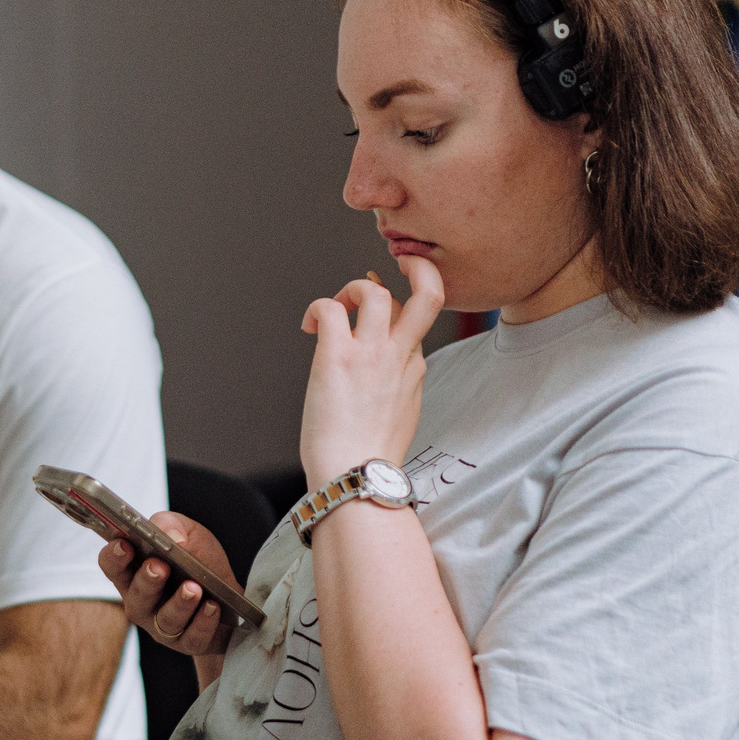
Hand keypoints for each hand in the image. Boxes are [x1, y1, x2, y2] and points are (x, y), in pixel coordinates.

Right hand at [98, 513, 239, 656]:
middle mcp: (142, 601)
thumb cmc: (200, 562)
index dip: (114, 556)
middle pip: (136, 595)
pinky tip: (213, 607)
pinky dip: (203, 622)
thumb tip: (173, 538)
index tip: (125, 545)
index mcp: (133, 571)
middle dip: (147, 580)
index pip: (111, 565)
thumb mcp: (189, 533)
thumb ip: (172, 525)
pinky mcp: (188, 643)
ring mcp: (162, 626)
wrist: (231, 596)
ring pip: (164, 620)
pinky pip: (192, 637)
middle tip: (159, 566)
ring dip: (179, 603)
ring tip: (194, 588)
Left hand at [298, 254, 443, 485]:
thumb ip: (396, 387)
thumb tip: (377, 379)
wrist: (356, 475)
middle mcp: (400, 355)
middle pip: (429, 293)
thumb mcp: (400, 416)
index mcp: (415, 369)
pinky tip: (309, 326)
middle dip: (418, 267)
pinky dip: (318, 308)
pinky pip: (331, 308)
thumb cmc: (368, 457)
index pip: (416, 322)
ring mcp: (371, 353)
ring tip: (334, 309)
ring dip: (352, 288)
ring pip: (376, 291)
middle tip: (393, 264)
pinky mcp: (337, 355)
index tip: (380, 301)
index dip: (398, 307)